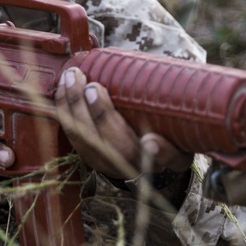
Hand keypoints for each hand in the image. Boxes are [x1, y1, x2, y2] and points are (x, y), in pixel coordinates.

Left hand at [54, 67, 192, 179]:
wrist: (143, 162)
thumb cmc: (166, 136)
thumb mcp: (182, 133)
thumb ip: (180, 117)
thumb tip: (175, 85)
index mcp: (168, 159)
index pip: (166, 158)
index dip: (159, 152)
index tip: (151, 140)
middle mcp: (137, 166)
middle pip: (118, 148)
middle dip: (102, 117)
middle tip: (93, 88)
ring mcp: (109, 164)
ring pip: (88, 141)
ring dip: (76, 108)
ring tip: (72, 78)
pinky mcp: (89, 156)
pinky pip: (72, 135)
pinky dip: (64, 111)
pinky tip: (62, 88)